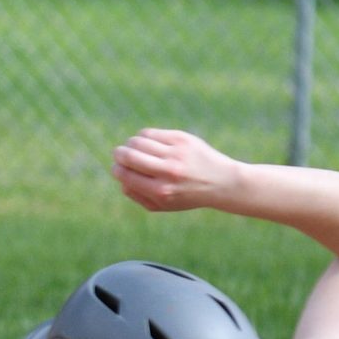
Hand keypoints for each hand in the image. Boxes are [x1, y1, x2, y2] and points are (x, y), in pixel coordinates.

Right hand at [110, 128, 243, 212]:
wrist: (221, 182)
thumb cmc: (187, 195)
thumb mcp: (162, 205)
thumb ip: (137, 195)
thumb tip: (120, 178)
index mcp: (160, 191)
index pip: (126, 175)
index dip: (117, 170)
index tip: (117, 168)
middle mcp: (167, 172)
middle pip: (129, 155)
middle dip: (119, 154)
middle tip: (120, 154)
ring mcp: (175, 154)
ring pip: (138, 141)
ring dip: (130, 144)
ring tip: (133, 148)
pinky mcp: (181, 139)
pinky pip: (151, 133)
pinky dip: (143, 136)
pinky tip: (147, 142)